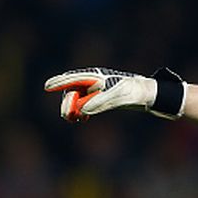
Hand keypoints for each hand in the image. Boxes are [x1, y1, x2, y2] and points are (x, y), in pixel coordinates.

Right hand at [44, 67, 185, 121]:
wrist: (149, 95)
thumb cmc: (135, 92)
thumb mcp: (119, 97)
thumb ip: (101, 102)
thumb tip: (83, 110)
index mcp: (98, 77)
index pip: (75, 79)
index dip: (61, 82)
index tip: (47, 87)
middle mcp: (96, 82)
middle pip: (74, 90)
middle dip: (68, 102)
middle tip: (68, 116)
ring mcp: (99, 90)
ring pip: (79, 98)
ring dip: (74, 109)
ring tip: (73, 120)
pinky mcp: (104, 98)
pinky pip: (86, 104)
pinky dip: (82, 111)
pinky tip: (83, 119)